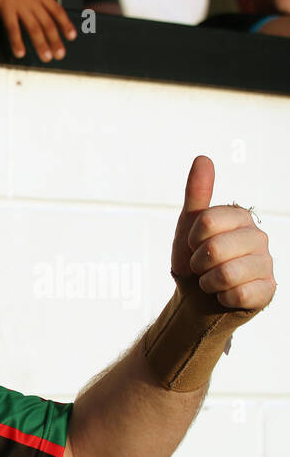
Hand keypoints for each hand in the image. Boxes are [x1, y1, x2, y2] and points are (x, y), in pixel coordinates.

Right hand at [0, 0, 76, 61]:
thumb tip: (41, 16)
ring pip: (34, 27)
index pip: (57, 10)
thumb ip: (35, 0)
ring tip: (46, 58)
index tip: (72, 37)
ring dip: (41, 44)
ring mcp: (19, 4)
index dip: (65, 24)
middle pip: (47, 22)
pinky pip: (13, 28)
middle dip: (55, 40)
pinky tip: (20, 53)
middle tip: (60, 55)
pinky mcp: (5, 8)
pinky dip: (17, 41)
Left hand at [171, 155, 275, 311]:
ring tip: (213, 281)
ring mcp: (266, 263)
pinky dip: (223, 298)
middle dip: (198, 264)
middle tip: (203, 267)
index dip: (192, 240)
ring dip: (208, 283)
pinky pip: (237, 295)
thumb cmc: (195, 260)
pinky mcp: (268, 290)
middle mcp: (258, 237)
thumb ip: (197, 194)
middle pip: (213, 249)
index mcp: (240, 217)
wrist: (198, 299)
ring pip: (225, 274)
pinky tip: (226, 294)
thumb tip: (202, 158)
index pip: (206, 222)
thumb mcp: (189, 227)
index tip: (195, 246)